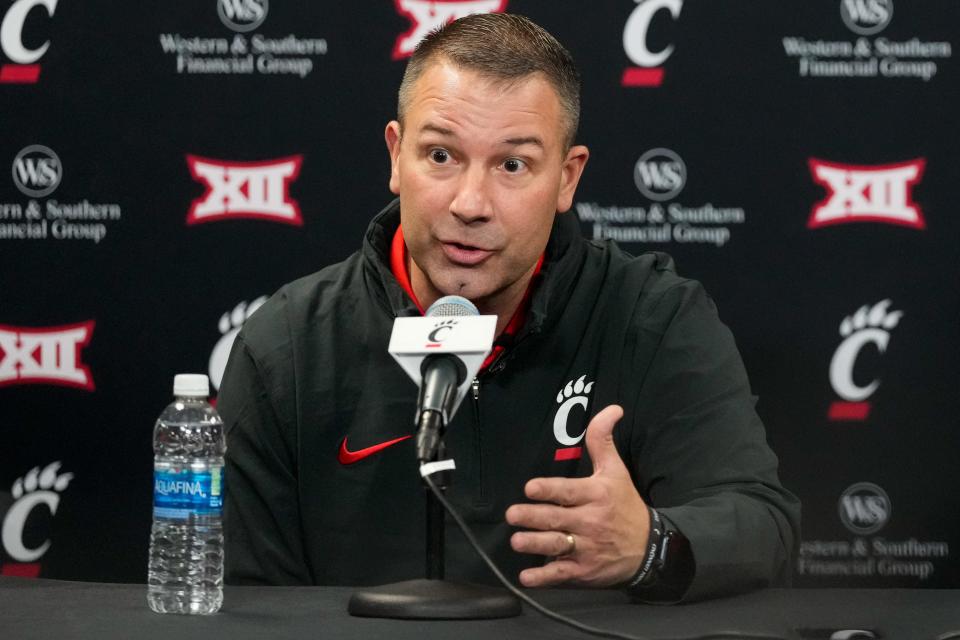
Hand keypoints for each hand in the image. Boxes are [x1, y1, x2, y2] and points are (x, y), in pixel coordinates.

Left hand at [505, 404, 649, 587]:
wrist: (650, 548)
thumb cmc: (625, 505)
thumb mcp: (616, 470)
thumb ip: (603, 440)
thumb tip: (611, 408)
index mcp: (596, 495)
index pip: (568, 492)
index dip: (549, 490)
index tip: (530, 488)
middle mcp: (591, 522)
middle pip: (557, 519)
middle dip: (532, 517)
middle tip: (512, 514)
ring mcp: (587, 549)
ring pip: (556, 546)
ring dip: (535, 545)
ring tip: (516, 541)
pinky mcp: (584, 571)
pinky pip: (561, 574)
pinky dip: (544, 578)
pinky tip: (527, 577)